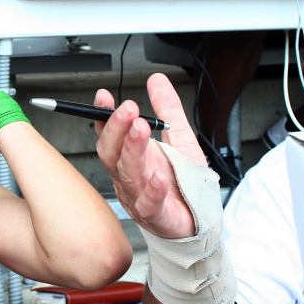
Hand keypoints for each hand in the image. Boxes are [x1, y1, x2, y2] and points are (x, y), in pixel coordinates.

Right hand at [94, 73, 207, 239]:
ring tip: (140, 128)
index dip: (104, 115)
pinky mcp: (156, 216)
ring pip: (127, 174)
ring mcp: (138, 197)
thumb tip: (156, 80)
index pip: (110, 134)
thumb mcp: (180, 139)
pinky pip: (150, 203)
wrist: (199, 222)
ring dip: (133, 150)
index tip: (104, 97)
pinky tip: (159, 176)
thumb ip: (167, 110)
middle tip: (127, 108)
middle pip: (111, 153)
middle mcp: (128, 176)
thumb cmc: (184, 185)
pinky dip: (153, 190)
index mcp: (131, 157)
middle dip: (116, 129)